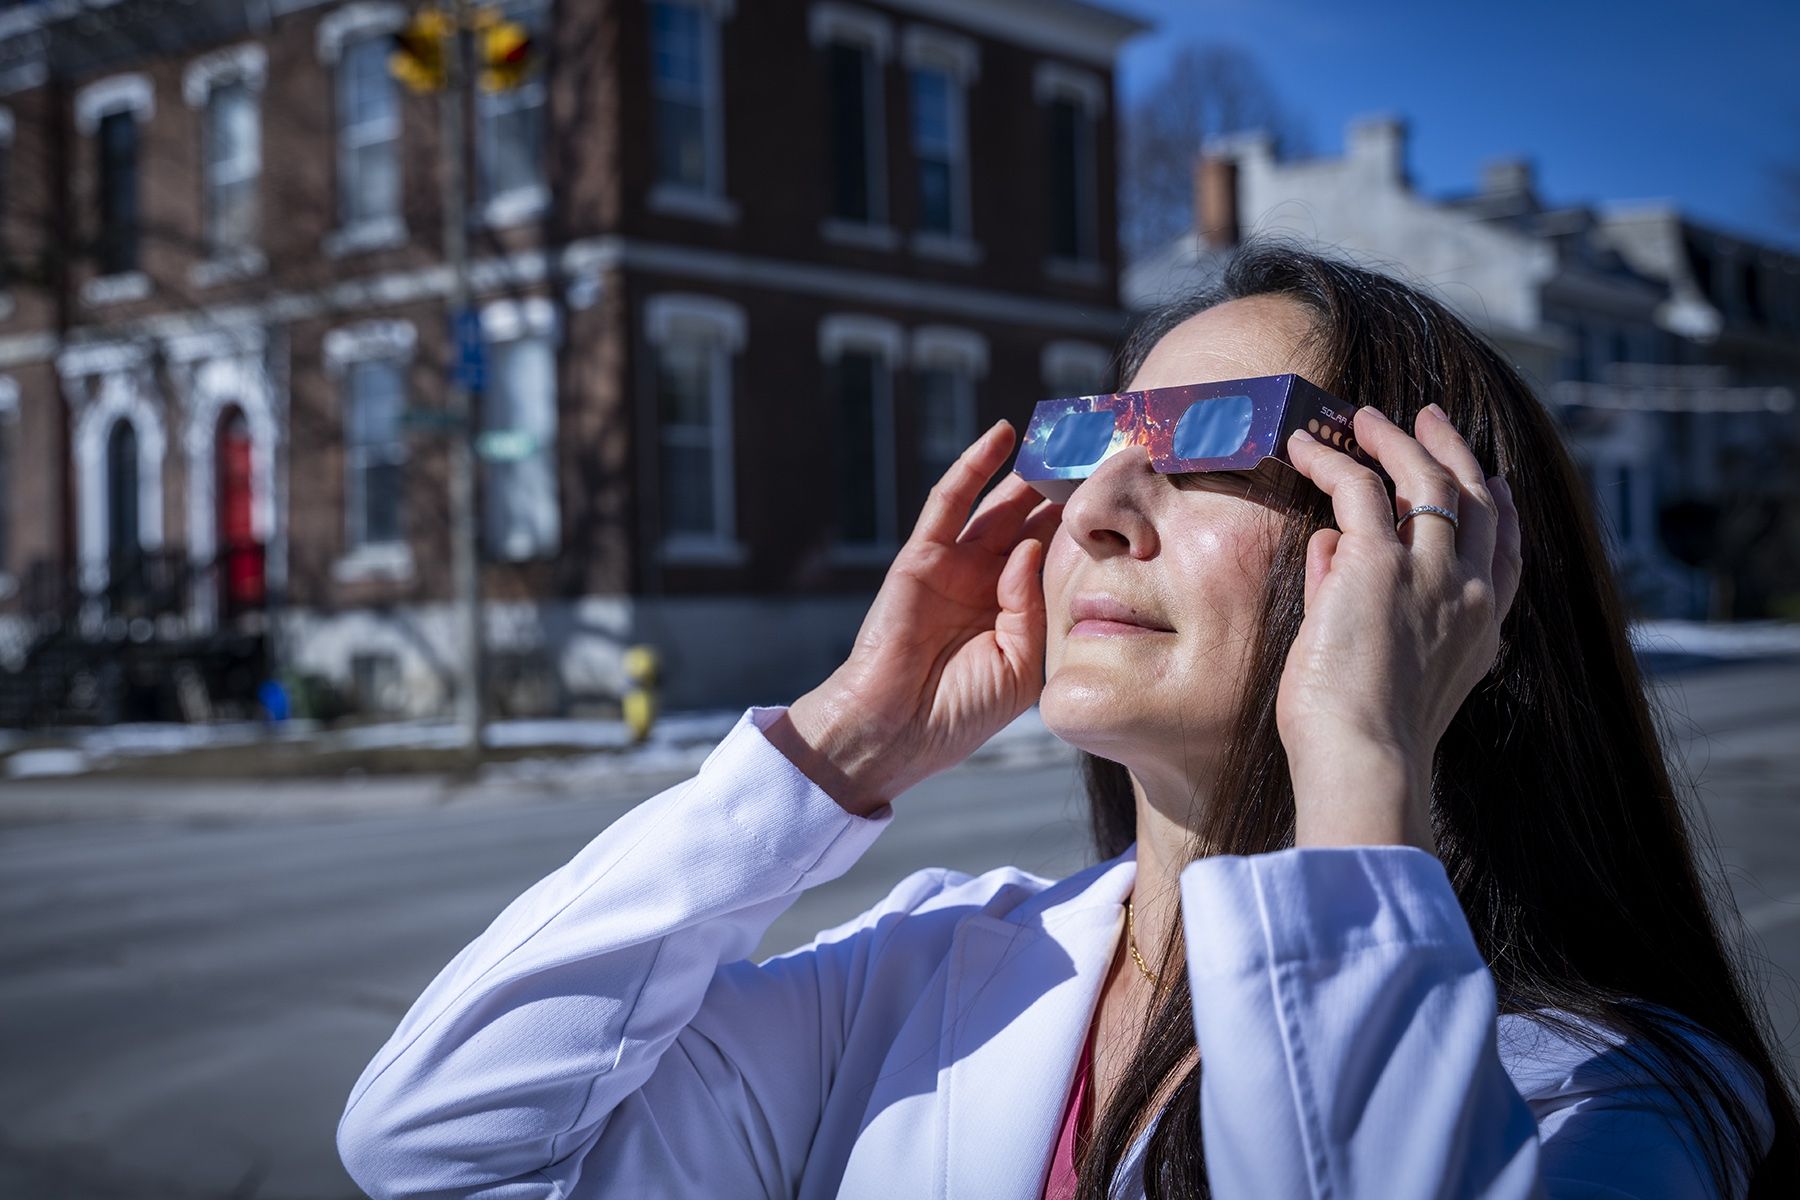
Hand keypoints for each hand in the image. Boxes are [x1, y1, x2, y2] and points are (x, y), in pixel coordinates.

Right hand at [770, 421, 1063, 816]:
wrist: (897, 732)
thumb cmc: (959, 712)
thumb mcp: (1019, 665)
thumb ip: (1032, 609)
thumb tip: (1031, 550)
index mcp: (1014, 611)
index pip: (1056, 556)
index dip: (1086, 528)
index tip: (1126, 497)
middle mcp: (986, 581)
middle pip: (1032, 521)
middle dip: (1064, 490)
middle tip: (1102, 451)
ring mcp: (953, 566)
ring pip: (998, 505)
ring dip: (1028, 470)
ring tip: (1063, 434)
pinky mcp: (921, 558)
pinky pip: (949, 503)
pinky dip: (972, 466)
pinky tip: (1002, 436)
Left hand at [1275, 403, 1522, 850]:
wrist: (1365, 762)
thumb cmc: (1358, 739)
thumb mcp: (1371, 663)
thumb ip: (1354, 600)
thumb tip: (1330, 546)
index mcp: (1479, 630)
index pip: (1506, 553)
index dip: (1501, 510)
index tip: (1494, 483)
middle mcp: (1469, 594)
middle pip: (1476, 500)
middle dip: (1454, 452)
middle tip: (1430, 421)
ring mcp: (1432, 575)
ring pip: (1426, 479)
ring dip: (1395, 440)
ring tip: (1363, 418)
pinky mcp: (1379, 564)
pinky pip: (1359, 487)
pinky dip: (1333, 460)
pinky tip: (1305, 447)